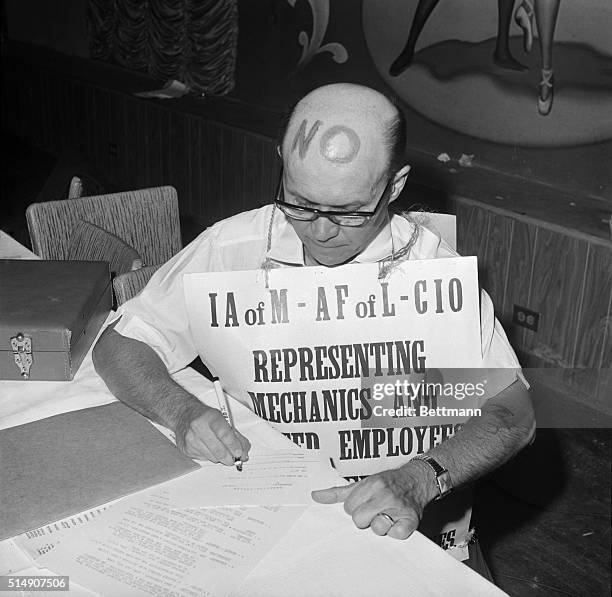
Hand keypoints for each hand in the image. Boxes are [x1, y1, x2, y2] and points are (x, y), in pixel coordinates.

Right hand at [175, 404, 250, 464]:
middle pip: (218, 449)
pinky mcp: (186, 449)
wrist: (184, 414)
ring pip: (212, 457)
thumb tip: (244, 450)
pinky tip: (210, 449)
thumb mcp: (222, 418)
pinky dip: (210, 456)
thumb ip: (235, 434)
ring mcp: (190, 440)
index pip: (224, 434)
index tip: (240, 453)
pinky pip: (203, 459)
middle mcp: (198, 428)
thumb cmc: (205, 416)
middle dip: (229, 457)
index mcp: (210, 417)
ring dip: (221, 458)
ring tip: (223, 452)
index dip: (233, 445)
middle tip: (235, 459)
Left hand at [311, 465, 431, 538]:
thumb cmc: (387, 483)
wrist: (415, 480)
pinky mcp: (411, 520)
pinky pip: (396, 535)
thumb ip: (337, 493)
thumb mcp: (361, 484)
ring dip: (381, 526)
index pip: (349, 508)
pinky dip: (396, 532)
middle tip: (375, 511)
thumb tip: (316, 496)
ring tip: (387, 516)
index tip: (365, 503)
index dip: (355, 508)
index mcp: (371, 484)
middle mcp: (385, 494)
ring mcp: (398, 507)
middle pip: (359, 520)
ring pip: (376, 529)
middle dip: (365, 518)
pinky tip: (397, 522)